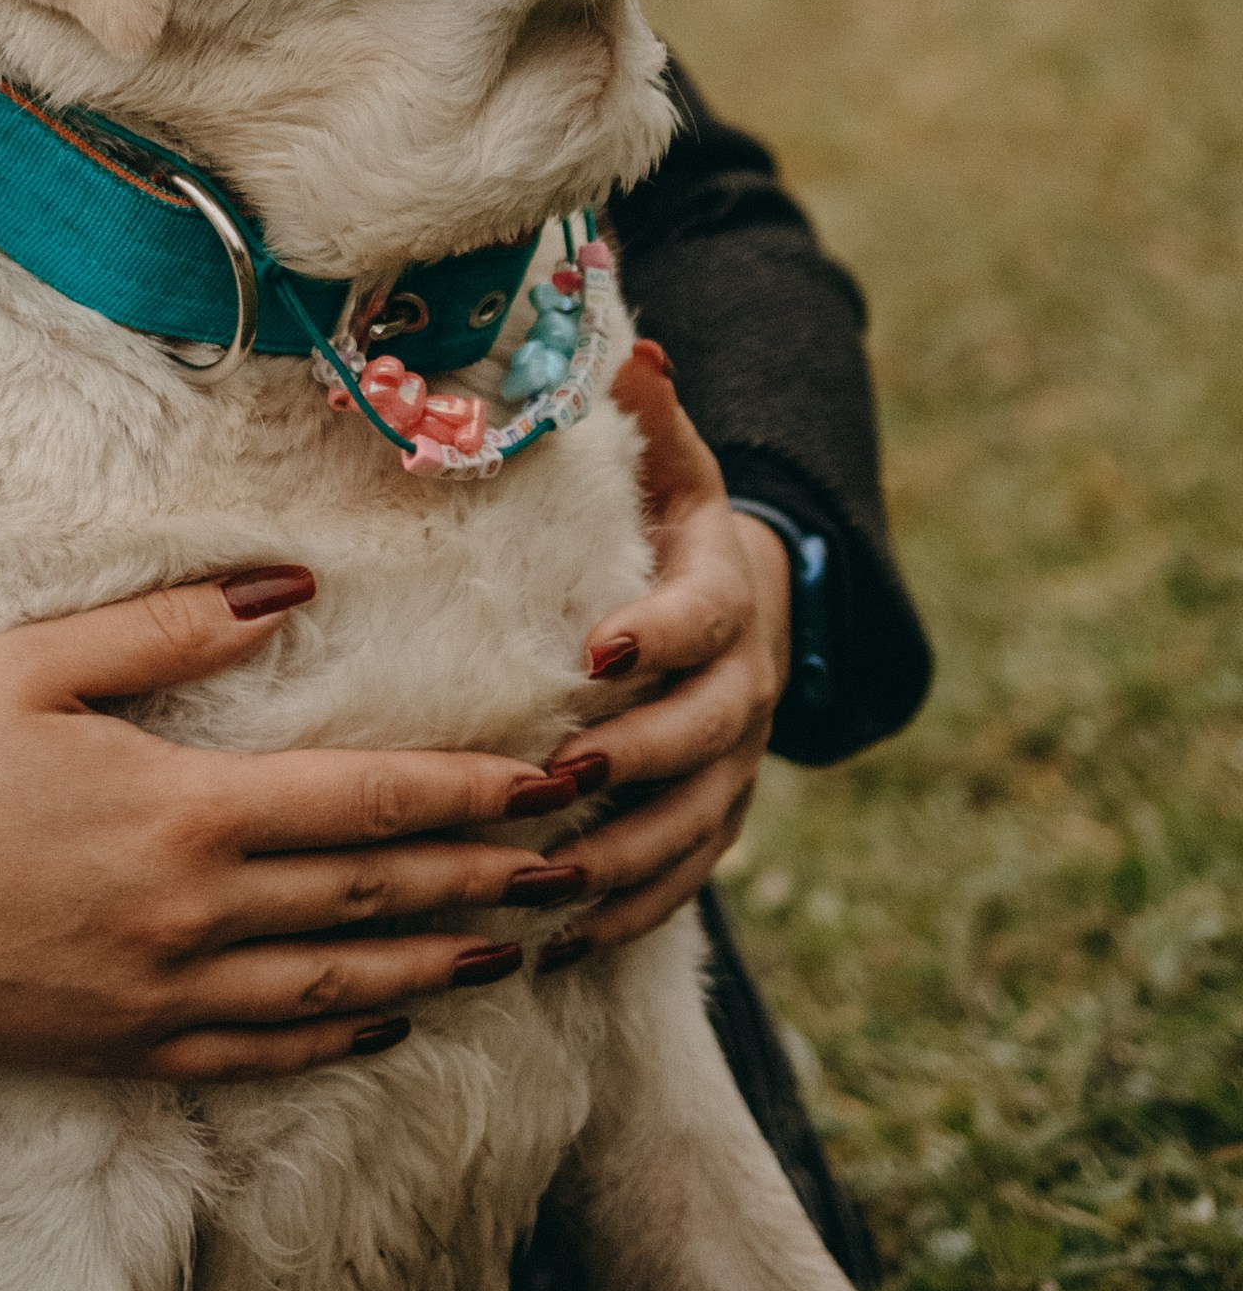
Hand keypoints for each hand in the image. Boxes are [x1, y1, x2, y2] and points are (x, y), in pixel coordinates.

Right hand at [0, 570, 591, 1080]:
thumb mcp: (35, 663)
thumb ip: (171, 625)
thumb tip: (290, 586)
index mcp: (186, 809)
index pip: (366, 799)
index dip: (467, 792)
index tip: (546, 779)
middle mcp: (196, 913)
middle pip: (374, 894)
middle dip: (483, 877)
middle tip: (574, 865)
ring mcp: (165, 992)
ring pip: (338, 985)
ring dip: (437, 962)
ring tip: (517, 946)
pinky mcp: (125, 1043)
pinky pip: (261, 1052)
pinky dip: (341, 1038)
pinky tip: (388, 1020)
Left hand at [546, 345, 791, 947]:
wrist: (742, 598)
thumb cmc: (671, 518)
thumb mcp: (668, 458)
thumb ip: (647, 411)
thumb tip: (634, 347)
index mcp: (725, 592)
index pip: (704, 617)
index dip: (658, 636)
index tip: (595, 652)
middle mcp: (744, 686)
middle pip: (705, 735)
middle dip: (634, 760)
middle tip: (556, 777)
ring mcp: (736, 763)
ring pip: (694, 824)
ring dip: (624, 857)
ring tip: (547, 880)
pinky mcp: (714, 818)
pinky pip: (682, 879)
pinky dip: (627, 913)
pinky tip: (554, 942)